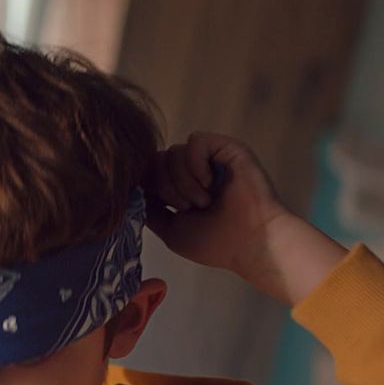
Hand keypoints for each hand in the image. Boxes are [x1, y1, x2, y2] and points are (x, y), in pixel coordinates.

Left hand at [144, 131, 290, 275]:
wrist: (252, 243)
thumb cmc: (216, 243)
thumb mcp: (171, 230)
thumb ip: (150, 210)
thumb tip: (132, 192)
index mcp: (182, 187)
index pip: (150, 170)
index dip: (147, 185)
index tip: (161, 205)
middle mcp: (195, 170)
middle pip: (157, 159)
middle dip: (165, 187)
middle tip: (188, 208)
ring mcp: (211, 158)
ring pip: (173, 152)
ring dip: (183, 182)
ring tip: (203, 202)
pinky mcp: (226, 148)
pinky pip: (195, 141)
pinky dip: (195, 165)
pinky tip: (209, 184)